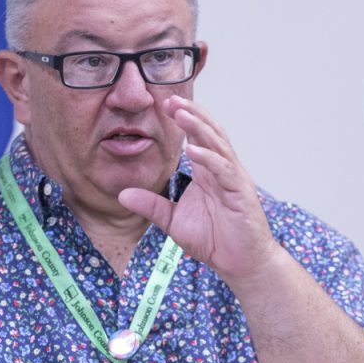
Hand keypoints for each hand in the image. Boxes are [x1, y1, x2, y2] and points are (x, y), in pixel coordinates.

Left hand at [118, 95, 279, 283]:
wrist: (240, 263)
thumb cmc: (215, 240)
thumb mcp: (174, 222)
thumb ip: (151, 206)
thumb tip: (122, 195)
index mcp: (208, 172)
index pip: (197, 137)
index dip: (183, 120)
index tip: (163, 104)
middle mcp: (223, 170)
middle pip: (209, 133)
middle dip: (191, 115)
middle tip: (170, 99)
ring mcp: (233, 179)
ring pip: (217, 145)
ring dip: (199, 128)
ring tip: (181, 114)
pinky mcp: (241, 194)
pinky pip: (224, 171)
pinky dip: (209, 159)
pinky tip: (193, 150)